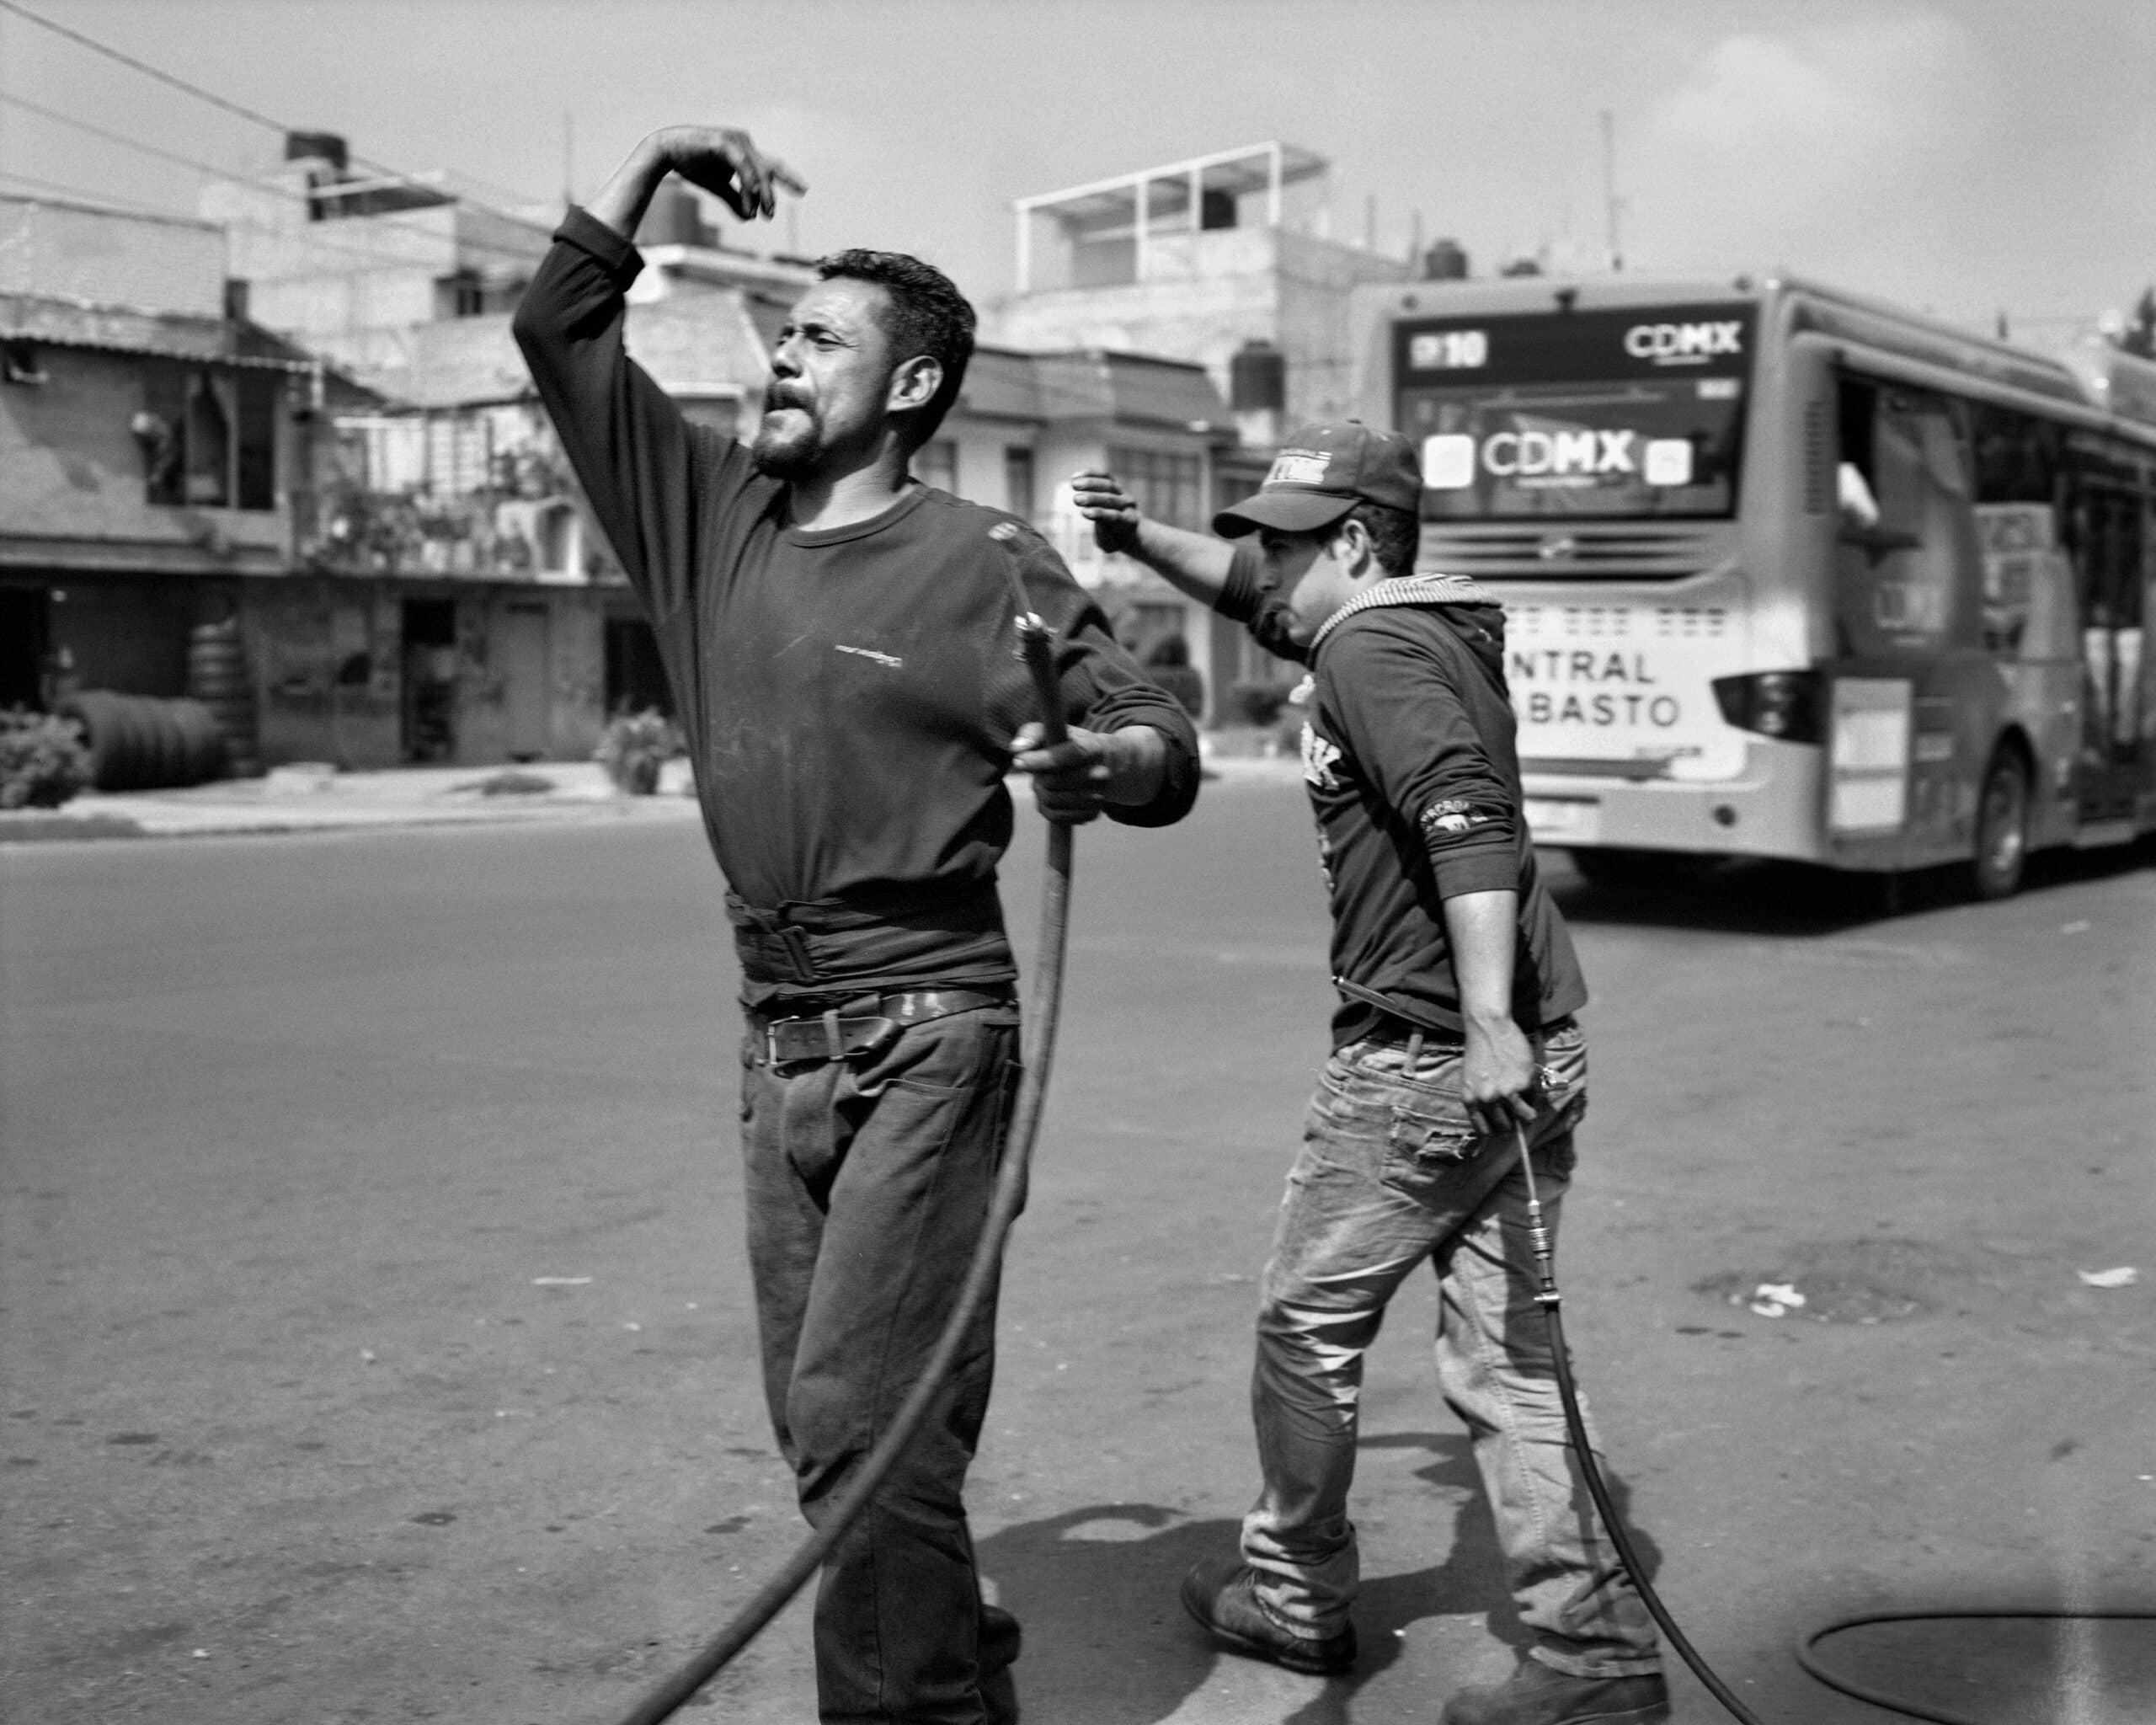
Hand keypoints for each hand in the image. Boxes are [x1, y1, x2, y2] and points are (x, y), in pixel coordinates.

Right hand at [654, 126, 805, 220]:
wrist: (666, 151)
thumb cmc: (692, 165)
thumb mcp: (718, 187)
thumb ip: (735, 199)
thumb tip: (749, 217)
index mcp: (745, 152)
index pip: (771, 166)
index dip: (788, 178)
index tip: (803, 191)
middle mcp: (744, 143)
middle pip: (767, 169)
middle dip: (772, 193)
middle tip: (770, 214)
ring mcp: (735, 140)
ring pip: (756, 169)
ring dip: (761, 193)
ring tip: (762, 212)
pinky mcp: (723, 142)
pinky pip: (742, 165)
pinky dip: (748, 182)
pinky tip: (752, 197)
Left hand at [1010, 723, 1163, 823]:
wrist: (1104, 763)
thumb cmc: (1071, 743)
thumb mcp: (1055, 730)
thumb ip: (1032, 733)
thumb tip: (1016, 750)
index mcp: (1094, 747)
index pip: (1068, 756)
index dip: (1041, 760)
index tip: (1018, 762)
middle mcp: (1101, 773)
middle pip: (1054, 782)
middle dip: (1038, 778)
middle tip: (1039, 773)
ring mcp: (1099, 796)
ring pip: (1052, 801)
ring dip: (1041, 793)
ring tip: (1046, 783)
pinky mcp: (1093, 813)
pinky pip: (1057, 818)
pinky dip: (1047, 808)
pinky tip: (1053, 795)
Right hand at [1069, 470, 1139, 556]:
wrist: (1130, 528)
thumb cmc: (1115, 539)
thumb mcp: (1109, 543)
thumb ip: (1103, 537)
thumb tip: (1097, 525)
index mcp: (1128, 521)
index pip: (1114, 516)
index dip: (1099, 513)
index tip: (1084, 513)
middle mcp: (1128, 504)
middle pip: (1110, 499)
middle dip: (1093, 499)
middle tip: (1076, 500)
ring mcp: (1122, 492)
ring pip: (1108, 485)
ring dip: (1090, 483)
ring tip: (1073, 484)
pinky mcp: (1115, 484)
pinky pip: (1105, 476)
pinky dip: (1091, 474)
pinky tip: (1075, 477)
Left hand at [1459, 1015, 1540, 1137]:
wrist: (1488, 1028)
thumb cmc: (1480, 1052)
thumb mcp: (1471, 1079)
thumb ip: (1480, 1099)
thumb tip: (1496, 1117)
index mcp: (1470, 1100)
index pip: (1484, 1131)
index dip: (1495, 1132)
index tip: (1502, 1130)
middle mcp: (1487, 1100)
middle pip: (1505, 1128)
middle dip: (1513, 1125)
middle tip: (1518, 1119)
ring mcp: (1505, 1094)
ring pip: (1524, 1118)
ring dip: (1529, 1115)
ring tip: (1530, 1111)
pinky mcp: (1523, 1084)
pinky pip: (1532, 1098)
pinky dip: (1534, 1094)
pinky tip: (1528, 1082)